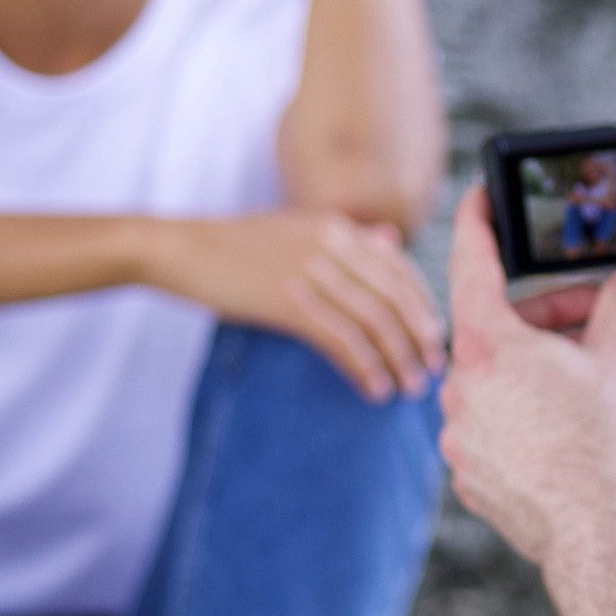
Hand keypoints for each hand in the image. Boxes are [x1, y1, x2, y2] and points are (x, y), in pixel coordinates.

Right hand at [160, 210, 443, 400]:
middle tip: (433, 370)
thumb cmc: (234, 245)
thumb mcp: (295, 230)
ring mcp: (310, 271)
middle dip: (419, 336)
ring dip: (397, 358)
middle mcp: (331, 244)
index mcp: (335, 227)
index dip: (422, 304)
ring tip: (408, 388)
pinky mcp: (288, 301)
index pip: (398, 267)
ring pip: (372, 320)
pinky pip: (340, 338)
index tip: (434, 336)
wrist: (181, 249)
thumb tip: (391, 240)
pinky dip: (363, 366)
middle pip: (393, 296)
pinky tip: (374, 389)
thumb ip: (344, 238)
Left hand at [441, 189, 615, 566]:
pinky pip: (494, 427)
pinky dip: (524, 415)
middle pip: (496, 328)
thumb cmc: (606, 444)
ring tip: (590, 379)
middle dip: (546, 316)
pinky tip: (567, 429)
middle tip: (598, 315)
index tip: (480, 198)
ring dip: (536, 368)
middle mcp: (459, 386)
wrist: (596, 536)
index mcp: (488, 344)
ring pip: (496, 380)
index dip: (479, 223)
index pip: (474, 261)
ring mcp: (458, 435)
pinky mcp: (468, 475)